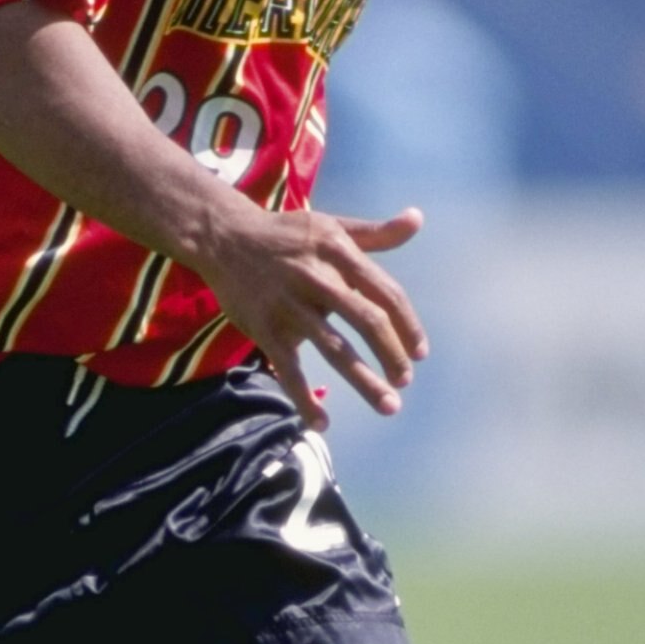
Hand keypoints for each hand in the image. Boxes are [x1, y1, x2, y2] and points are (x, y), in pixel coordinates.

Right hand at [194, 206, 426, 428]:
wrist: (224, 235)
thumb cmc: (286, 235)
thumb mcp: (332, 226)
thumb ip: (376, 233)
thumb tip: (417, 220)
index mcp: (339, 252)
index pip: (385, 292)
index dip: (407, 325)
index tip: (420, 353)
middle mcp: (317, 277)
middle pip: (367, 321)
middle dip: (392, 355)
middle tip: (404, 382)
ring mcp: (289, 304)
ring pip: (334, 349)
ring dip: (364, 382)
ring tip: (388, 407)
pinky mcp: (264, 327)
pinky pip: (288, 370)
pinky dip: (305, 399)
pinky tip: (322, 423)